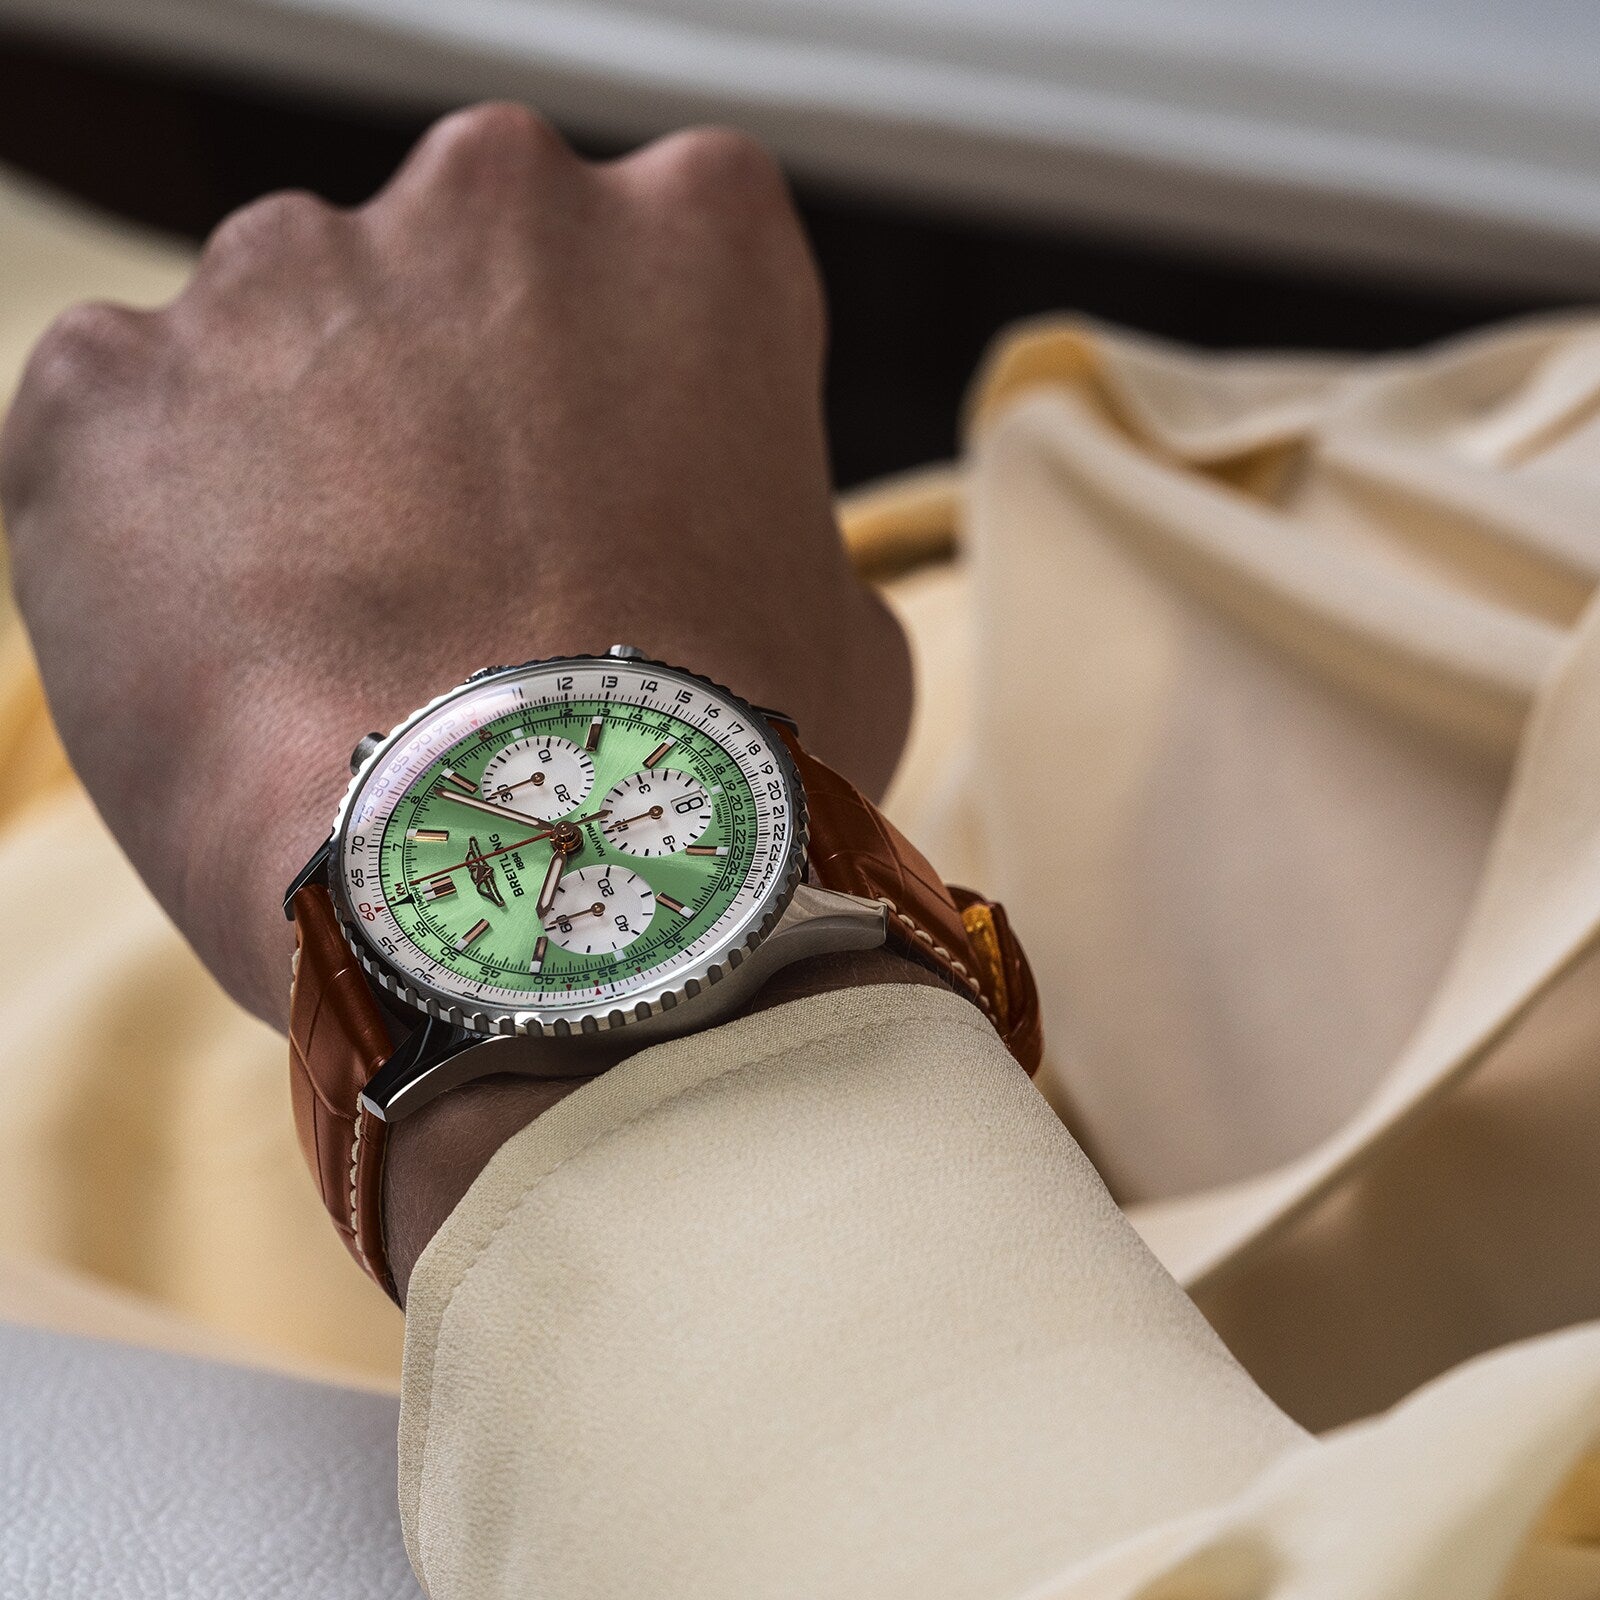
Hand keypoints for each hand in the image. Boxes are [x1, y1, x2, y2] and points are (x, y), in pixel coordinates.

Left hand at [1, 104, 910, 1028]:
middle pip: (461, 278)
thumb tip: (732, 569)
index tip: (608, 504)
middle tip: (481, 575)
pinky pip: (127, 434)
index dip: (628, 404)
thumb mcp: (844, 634)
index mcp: (699, 235)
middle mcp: (494, 200)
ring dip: (311, 462)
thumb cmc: (723, 772)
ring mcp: (285, 275)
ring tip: (355, 643)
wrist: (548, 893)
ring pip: (283, 343)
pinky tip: (239, 660)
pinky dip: (160, 535)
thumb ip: (775, 537)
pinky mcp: (109, 388)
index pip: (659, 258)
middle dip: (463, 404)